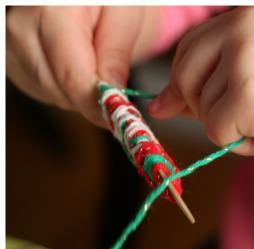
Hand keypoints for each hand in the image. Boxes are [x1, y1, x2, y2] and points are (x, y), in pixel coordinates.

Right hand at [6, 6, 159, 125]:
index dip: (98, 104)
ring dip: (80, 94)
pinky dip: (67, 91)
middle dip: (92, 98)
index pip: (72, 77)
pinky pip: (45, 93)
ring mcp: (12, 46)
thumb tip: (112, 98)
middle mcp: (22, 27)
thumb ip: (116, 57)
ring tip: (93, 66)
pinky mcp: (13, 61)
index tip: (120, 116)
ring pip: (53, 96)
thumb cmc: (109, 2)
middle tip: (114, 88)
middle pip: (60, 91)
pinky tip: (76, 68)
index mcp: (51, 11)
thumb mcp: (125, 19)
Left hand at [150, 7, 253, 180]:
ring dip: (232, 127)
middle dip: (202, 107)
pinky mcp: (247, 96)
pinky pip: (217, 134)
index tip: (174, 105)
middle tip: (245, 123)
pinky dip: (242, 146)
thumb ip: (221, 80)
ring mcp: (244, 59)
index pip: (192, 46)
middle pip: (184, 74)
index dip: (183, 82)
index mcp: (252, 15)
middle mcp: (243, 27)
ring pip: (203, 109)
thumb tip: (161, 103)